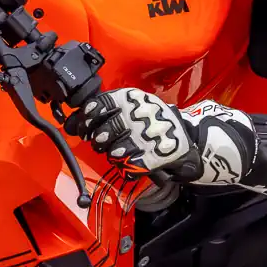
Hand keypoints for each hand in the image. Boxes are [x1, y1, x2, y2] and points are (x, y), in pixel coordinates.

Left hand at [78, 89, 256, 184]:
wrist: (193, 138)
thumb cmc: (154, 123)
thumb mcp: (134, 109)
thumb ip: (105, 113)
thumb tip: (73, 122)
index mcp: (133, 98)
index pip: (101, 104)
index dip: (88, 118)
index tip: (85, 126)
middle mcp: (140, 114)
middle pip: (106, 130)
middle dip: (99, 139)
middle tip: (101, 143)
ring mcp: (149, 135)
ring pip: (116, 149)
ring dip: (112, 154)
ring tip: (118, 153)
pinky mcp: (158, 155)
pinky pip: (133, 165)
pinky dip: (127, 168)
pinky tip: (129, 166)